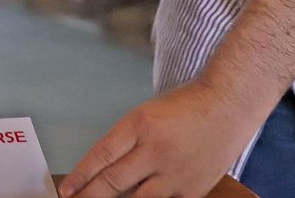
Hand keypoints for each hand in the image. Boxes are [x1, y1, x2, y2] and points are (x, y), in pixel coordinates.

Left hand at [59, 79, 267, 197]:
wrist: (229, 106)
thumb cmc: (184, 107)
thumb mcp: (146, 114)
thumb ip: (126, 142)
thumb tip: (102, 172)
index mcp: (140, 124)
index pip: (102, 156)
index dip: (80, 176)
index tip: (66, 191)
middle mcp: (156, 150)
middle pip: (114, 182)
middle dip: (90, 196)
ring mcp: (176, 173)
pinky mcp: (193, 190)